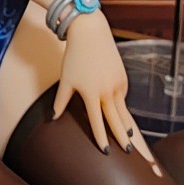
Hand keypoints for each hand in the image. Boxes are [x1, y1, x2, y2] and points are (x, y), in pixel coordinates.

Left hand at [52, 14, 161, 174]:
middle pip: (117, 120)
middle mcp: (107, 91)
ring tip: (130, 136)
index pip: (98, 122)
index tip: (106, 150)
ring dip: (126, 124)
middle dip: (123, 137)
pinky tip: (121, 112)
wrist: (91, 33)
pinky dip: (121, 105)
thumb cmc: (74, 57)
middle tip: (129, 151)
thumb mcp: (66, 80)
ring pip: (123, 110)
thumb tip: (53, 118)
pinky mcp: (123, 77)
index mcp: (91, 94)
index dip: (101, 137)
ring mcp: (117, 84)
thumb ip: (60, 101)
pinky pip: (122, 96)